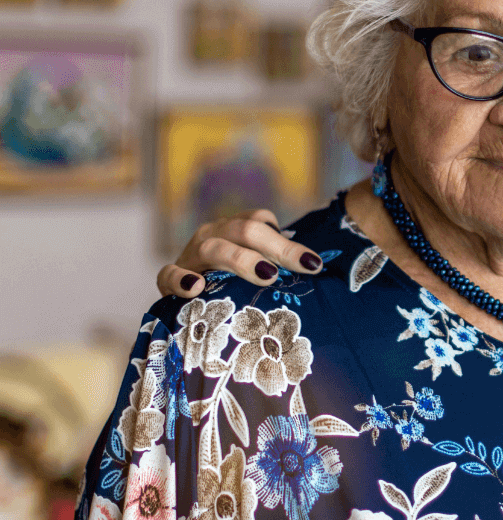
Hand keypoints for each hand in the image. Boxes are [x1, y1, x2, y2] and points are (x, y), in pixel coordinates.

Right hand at [156, 209, 323, 298]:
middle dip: (278, 248)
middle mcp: (213, 235)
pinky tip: (196, 287)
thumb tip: (317, 271)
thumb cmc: (232, 285)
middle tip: (304, 267)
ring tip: (267, 274)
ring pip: (214, 247)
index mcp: (234, 229)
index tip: (314, 264)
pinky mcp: (169, 278)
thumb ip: (279, 266)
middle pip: (245, 231)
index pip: (260, 220)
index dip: (287, 240)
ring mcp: (190, 255)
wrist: (187, 298)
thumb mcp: (256, 270)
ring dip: (241, 259)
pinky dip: (180, 278)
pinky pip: (168, 274)